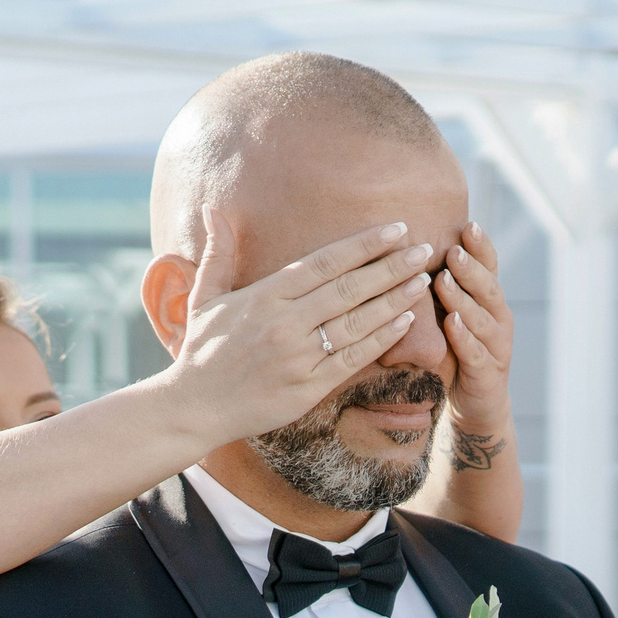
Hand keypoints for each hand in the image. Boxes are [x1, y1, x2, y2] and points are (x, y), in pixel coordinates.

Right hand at [158, 210, 433, 444]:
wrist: (193, 408)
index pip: (325, 263)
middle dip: (391, 267)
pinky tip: (405, 322)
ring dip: (395, 299)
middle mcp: (285, 323)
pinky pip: (353, 359)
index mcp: (264, 296)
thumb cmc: (200, 351)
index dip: (364, 245)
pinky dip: (381, 339)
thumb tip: (212, 209)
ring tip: (422, 280)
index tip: (396, 229)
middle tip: (423, 250)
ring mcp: (299, 357)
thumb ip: (217, 253)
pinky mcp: (308, 387)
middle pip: (349, 288)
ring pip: (357, 322)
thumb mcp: (203, 297)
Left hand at [434, 222, 513, 469]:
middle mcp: (498, 318)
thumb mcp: (449, 313)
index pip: (489, 266)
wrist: (473, 403)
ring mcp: (496, 345)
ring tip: (444, 279)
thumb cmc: (456, 350)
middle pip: (488, 286)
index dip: (481, 246)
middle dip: (470, 267)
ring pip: (483, 317)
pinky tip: (451, 324)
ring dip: (463, 297)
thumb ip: (441, 285)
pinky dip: (465, 337)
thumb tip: (411, 247)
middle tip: (452, 249)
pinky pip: (476, 352)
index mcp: (488, 300)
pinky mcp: (487, 372)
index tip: (467, 223)